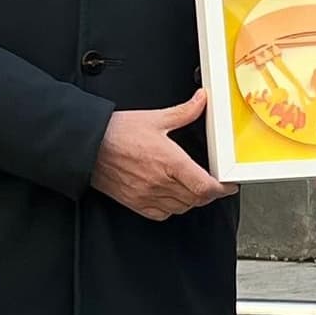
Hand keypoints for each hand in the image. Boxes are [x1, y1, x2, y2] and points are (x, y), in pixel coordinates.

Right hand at [95, 91, 232, 220]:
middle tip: (213, 183)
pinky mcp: (135, 202)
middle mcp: (161, 182)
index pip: (205, 186)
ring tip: (193, 187)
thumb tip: (201, 100)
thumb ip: (184, 112)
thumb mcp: (155, 118)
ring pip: (182, 208)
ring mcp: (147, 195)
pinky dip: (172, 208)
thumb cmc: (116, 132)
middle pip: (197, 199)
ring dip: (191, 200)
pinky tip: (172, 196)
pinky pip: (161, 214)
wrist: (86, 146)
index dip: (222, 189)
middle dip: (209, 192)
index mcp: (170, 162)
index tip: (229, 185)